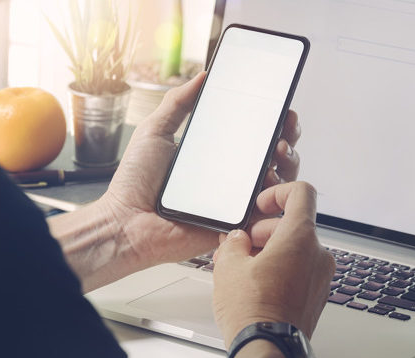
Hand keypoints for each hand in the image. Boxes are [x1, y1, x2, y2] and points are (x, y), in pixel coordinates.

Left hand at [101, 72, 301, 269]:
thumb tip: (202, 76)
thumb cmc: (134, 184)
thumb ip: (177, 102)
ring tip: (278, 152)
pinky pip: (268, 214)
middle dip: (288, 136)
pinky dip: (277, 197)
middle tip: (284, 127)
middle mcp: (230, 177)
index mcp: (215, 155)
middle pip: (275, 156)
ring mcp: (236, 201)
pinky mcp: (236, 224)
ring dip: (287, 163)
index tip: (280, 107)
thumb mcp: (154, 131)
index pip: (254, 135)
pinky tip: (270, 182)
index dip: (273, 121)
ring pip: (279, 182)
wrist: (127, 222)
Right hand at [212, 181, 335, 347]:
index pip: (301, 193)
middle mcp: (317, 254)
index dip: (277, 192)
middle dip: (263, 230)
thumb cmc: (253, 311)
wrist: (266, 348)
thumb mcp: (229, 265)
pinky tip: (256, 282)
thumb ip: (234, 242)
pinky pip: (300, 270)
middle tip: (239, 244)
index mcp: (300, 237)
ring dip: (269, 250)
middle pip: (293, 224)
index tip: (260, 205)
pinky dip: (280, 268)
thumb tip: (237, 240)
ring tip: (242, 267)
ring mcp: (320, 277)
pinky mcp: (316, 295)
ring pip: (295, 249)